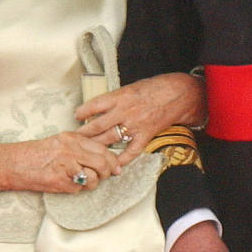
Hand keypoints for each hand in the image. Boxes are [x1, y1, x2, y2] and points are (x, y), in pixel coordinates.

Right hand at [0, 131, 119, 194]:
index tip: (116, 167)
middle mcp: (70, 149)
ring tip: (82, 181)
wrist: (12, 164)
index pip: (102, 148)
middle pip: (102, 163)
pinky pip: (79, 188)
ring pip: (94, 177)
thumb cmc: (34, 155)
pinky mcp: (59, 180)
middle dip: (108, 173)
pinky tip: (66, 184)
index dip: (113, 160)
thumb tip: (103, 158)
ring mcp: (65, 165)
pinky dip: (77, 189)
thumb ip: (79, 148)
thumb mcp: (59, 143)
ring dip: (92, 183)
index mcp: (71, 138)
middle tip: (106, 176)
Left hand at [76, 72, 204, 164]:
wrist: (176, 94)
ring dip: (96, 145)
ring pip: (110, 138)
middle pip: (98, 126)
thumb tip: (99, 108)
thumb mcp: (130, 88)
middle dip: (84, 133)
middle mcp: (125, 111)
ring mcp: (135, 125)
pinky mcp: (145, 135)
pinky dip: (121, 159)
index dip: (82, 112)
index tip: (76, 116)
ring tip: (87, 149)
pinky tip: (112, 164)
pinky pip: (131, 151)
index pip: (94, 105)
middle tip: (74, 138)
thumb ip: (115, 99)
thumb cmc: (153, 88)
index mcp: (120, 97)